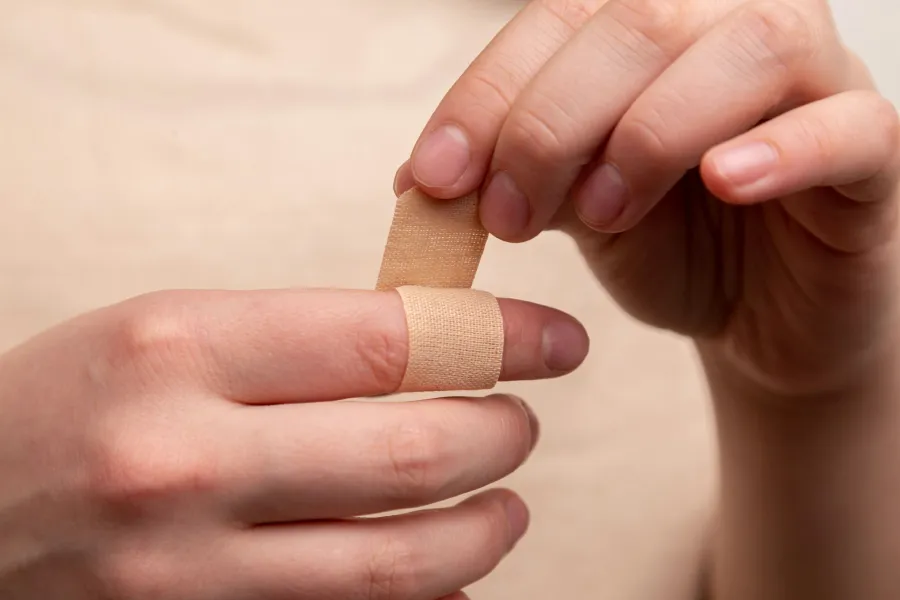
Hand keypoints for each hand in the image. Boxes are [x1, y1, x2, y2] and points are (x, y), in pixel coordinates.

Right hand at [0, 288, 587, 599]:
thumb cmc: (75, 402)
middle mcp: (186, 460)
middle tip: (519, 424)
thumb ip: (300, 343)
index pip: (392, 337)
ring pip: (406, 562)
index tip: (556, 341)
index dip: (500, 336)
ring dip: (487, 529)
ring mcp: (191, 571)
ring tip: (503, 504)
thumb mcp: (170, 333)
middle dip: (504, 435)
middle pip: (416, 452)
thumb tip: (436, 358)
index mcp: (181, 348)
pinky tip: (444, 574)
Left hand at [396, 0, 899, 395]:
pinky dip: (781, 149)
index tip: (434, 179)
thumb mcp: (572, 209)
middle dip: (552, 123)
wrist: (757, 318)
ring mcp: (816, 79)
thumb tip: (419, 179)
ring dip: (651, 132)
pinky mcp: (872, 151)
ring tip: (600, 214)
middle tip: (506, 215)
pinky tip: (722, 185)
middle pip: (639, 23)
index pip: (559, 20)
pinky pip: (847, 126)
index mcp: (650, 28)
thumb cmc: (666, 248)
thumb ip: (514, 176)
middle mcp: (731, 27)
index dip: (489, 95)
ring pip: (747, 50)